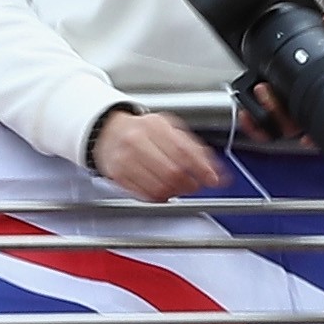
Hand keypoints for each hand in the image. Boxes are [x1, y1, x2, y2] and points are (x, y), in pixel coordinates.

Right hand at [83, 103, 224, 202]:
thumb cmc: (142, 131)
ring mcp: (125, 158)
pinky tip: (164, 192)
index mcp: (155, 126)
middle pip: (172, 171)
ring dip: (175, 193)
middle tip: (195, 186)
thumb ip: (194, 148)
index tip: (213, 179)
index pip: (184, 150)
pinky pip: (144, 194)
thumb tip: (216, 169)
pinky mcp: (118, 175)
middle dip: (190, 184)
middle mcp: (138, 140)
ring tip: (180, 189)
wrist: (107, 131)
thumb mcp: (169, 130)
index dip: (202, 168)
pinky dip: (159, 197)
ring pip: (158, 186)